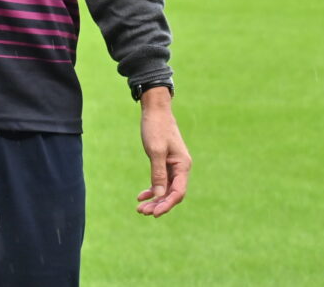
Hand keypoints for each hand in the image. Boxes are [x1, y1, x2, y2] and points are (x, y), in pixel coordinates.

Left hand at [137, 91, 190, 216]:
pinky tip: (141, 196)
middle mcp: (181, 168)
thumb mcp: (155, 150)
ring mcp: (173, 166)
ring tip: (140, 208)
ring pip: (165, 189)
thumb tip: (159, 195)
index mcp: (183, 165)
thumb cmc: (156, 127)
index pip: (178, 192)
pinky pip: (160, 181)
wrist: (155, 110)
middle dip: (158, 204)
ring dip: (154, 199)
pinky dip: (152, 189)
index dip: (167, 204)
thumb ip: (158, 173)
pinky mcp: (165, 162)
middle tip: (142, 212)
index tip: (154, 213)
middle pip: (172, 193)